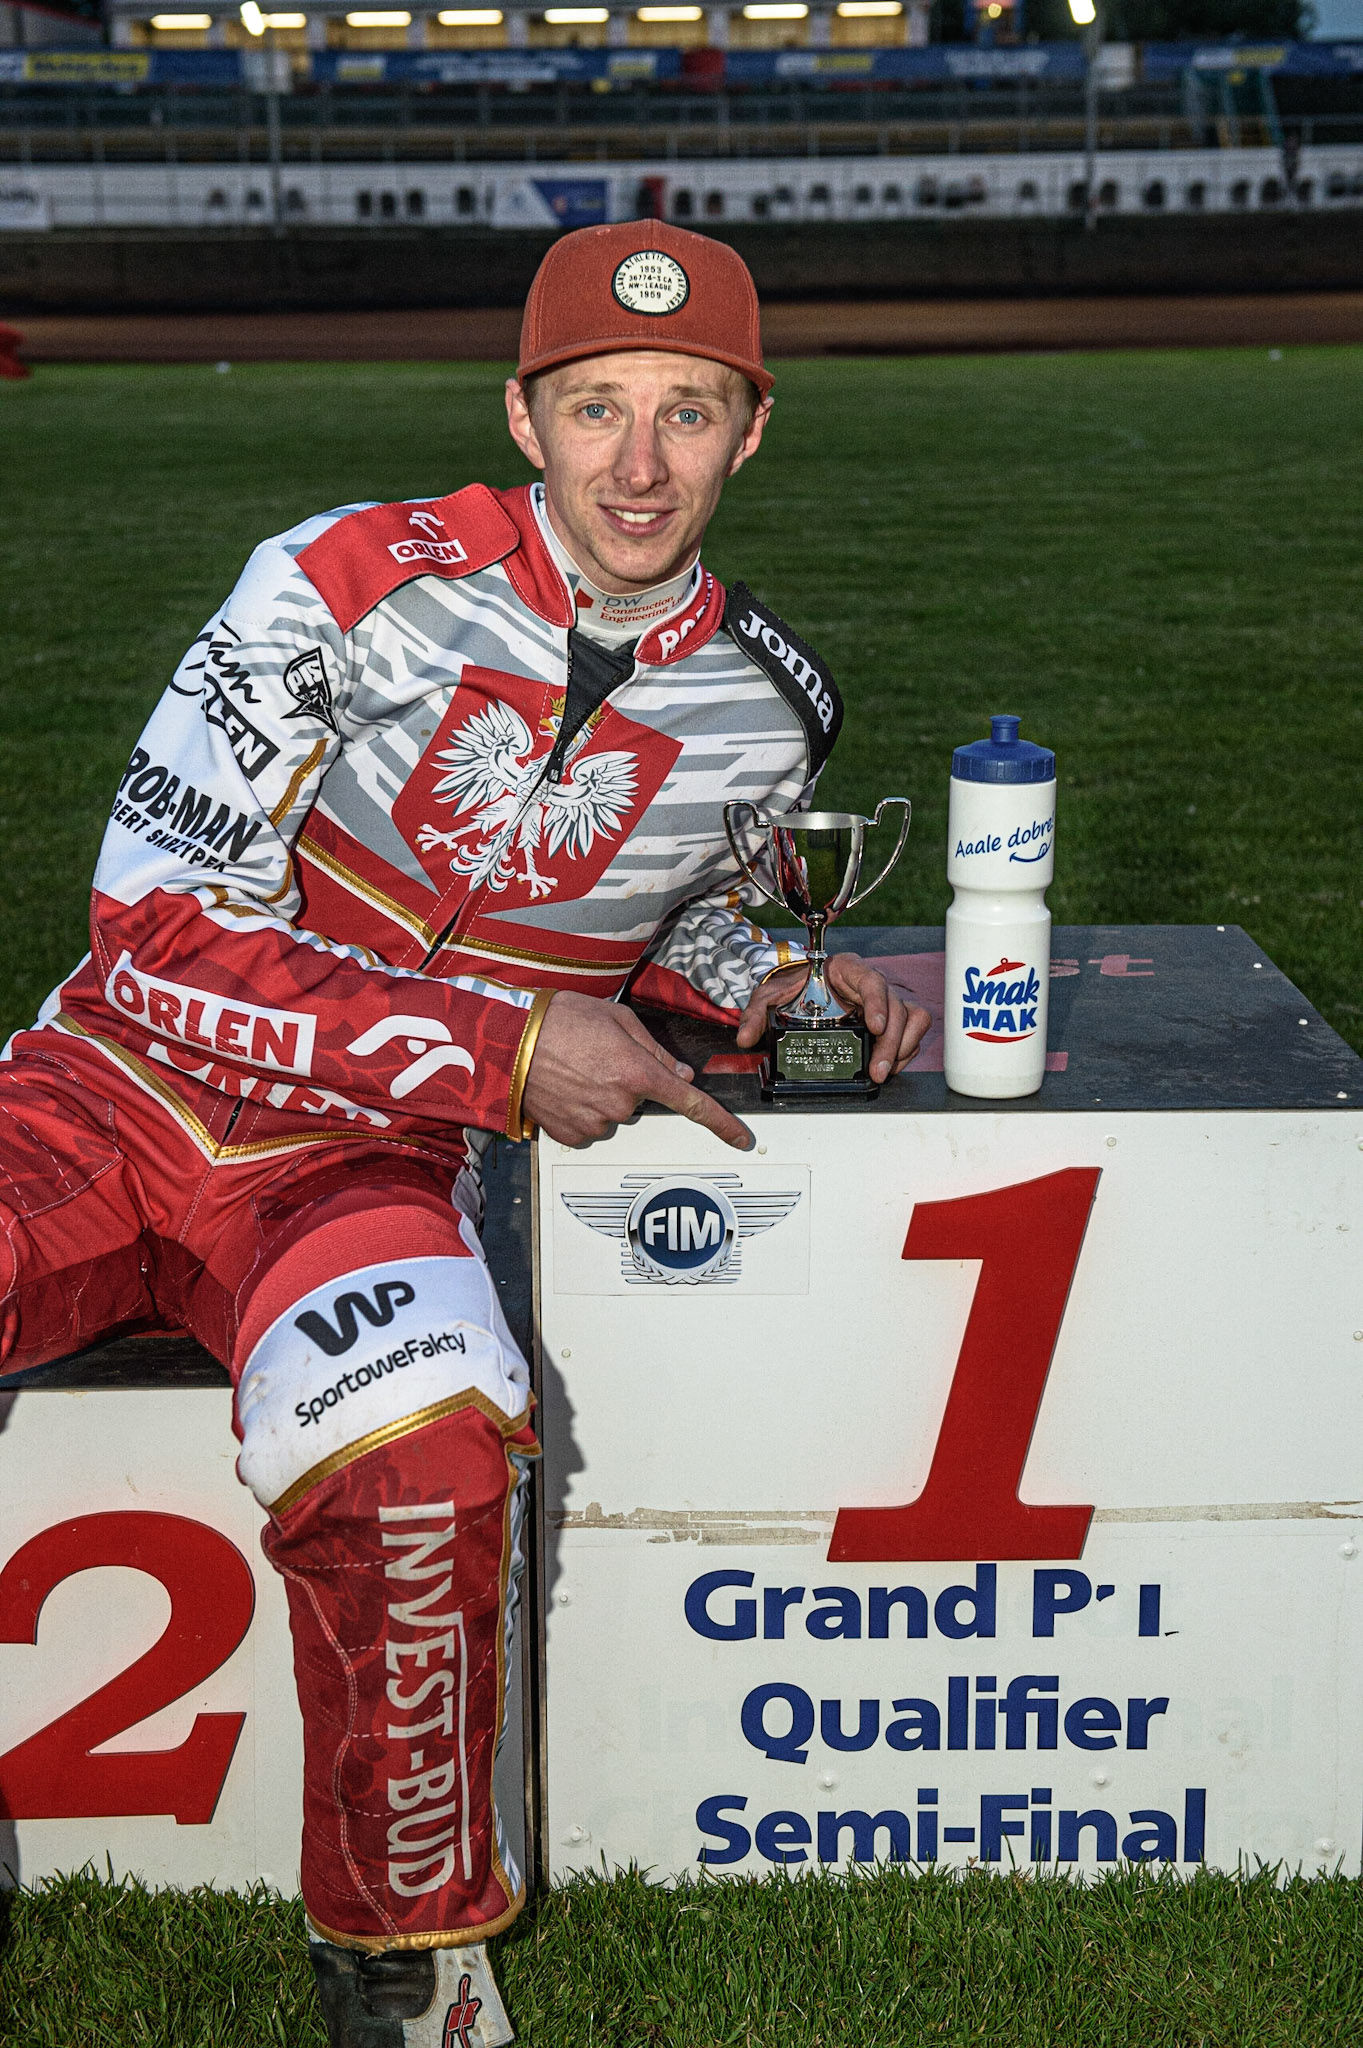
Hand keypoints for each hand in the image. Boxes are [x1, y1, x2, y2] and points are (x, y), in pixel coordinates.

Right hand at [522, 991, 751, 1149]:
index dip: (721, 1122)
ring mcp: (595, 1123)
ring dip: (601, 1096)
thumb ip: (654, 1050)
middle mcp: (620, 1104)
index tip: (741, 1138)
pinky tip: (564, 1088)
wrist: (509, 1040)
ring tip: (575, 1069)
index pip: (691, 1103)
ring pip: (614, 1114)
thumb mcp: (617, 1020)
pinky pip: (589, 1125)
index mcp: (638, 1072)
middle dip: (626, 1082)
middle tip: (598, 1058)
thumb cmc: (560, 1020)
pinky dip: (581, 1110)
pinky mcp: (571, 1135)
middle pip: (640, 1101)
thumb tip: (679, 1072)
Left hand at [735, 952, 931, 1084]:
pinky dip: (907, 1048)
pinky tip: (891, 1065)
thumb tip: (746, 1038)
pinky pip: (913, 1028)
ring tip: (882, 1073)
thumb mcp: (771, 995)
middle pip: (896, 1006)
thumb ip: (757, 1012)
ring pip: (910, 1018)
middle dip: (890, 1042)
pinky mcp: (891, 1017)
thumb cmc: (794, 986)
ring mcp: (885, 1000)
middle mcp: (871, 982)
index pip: (871, 980)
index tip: (875, 1026)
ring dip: (901, 1048)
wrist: (802, 987)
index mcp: (846, 969)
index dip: (878, 1003)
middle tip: (876, 1070)